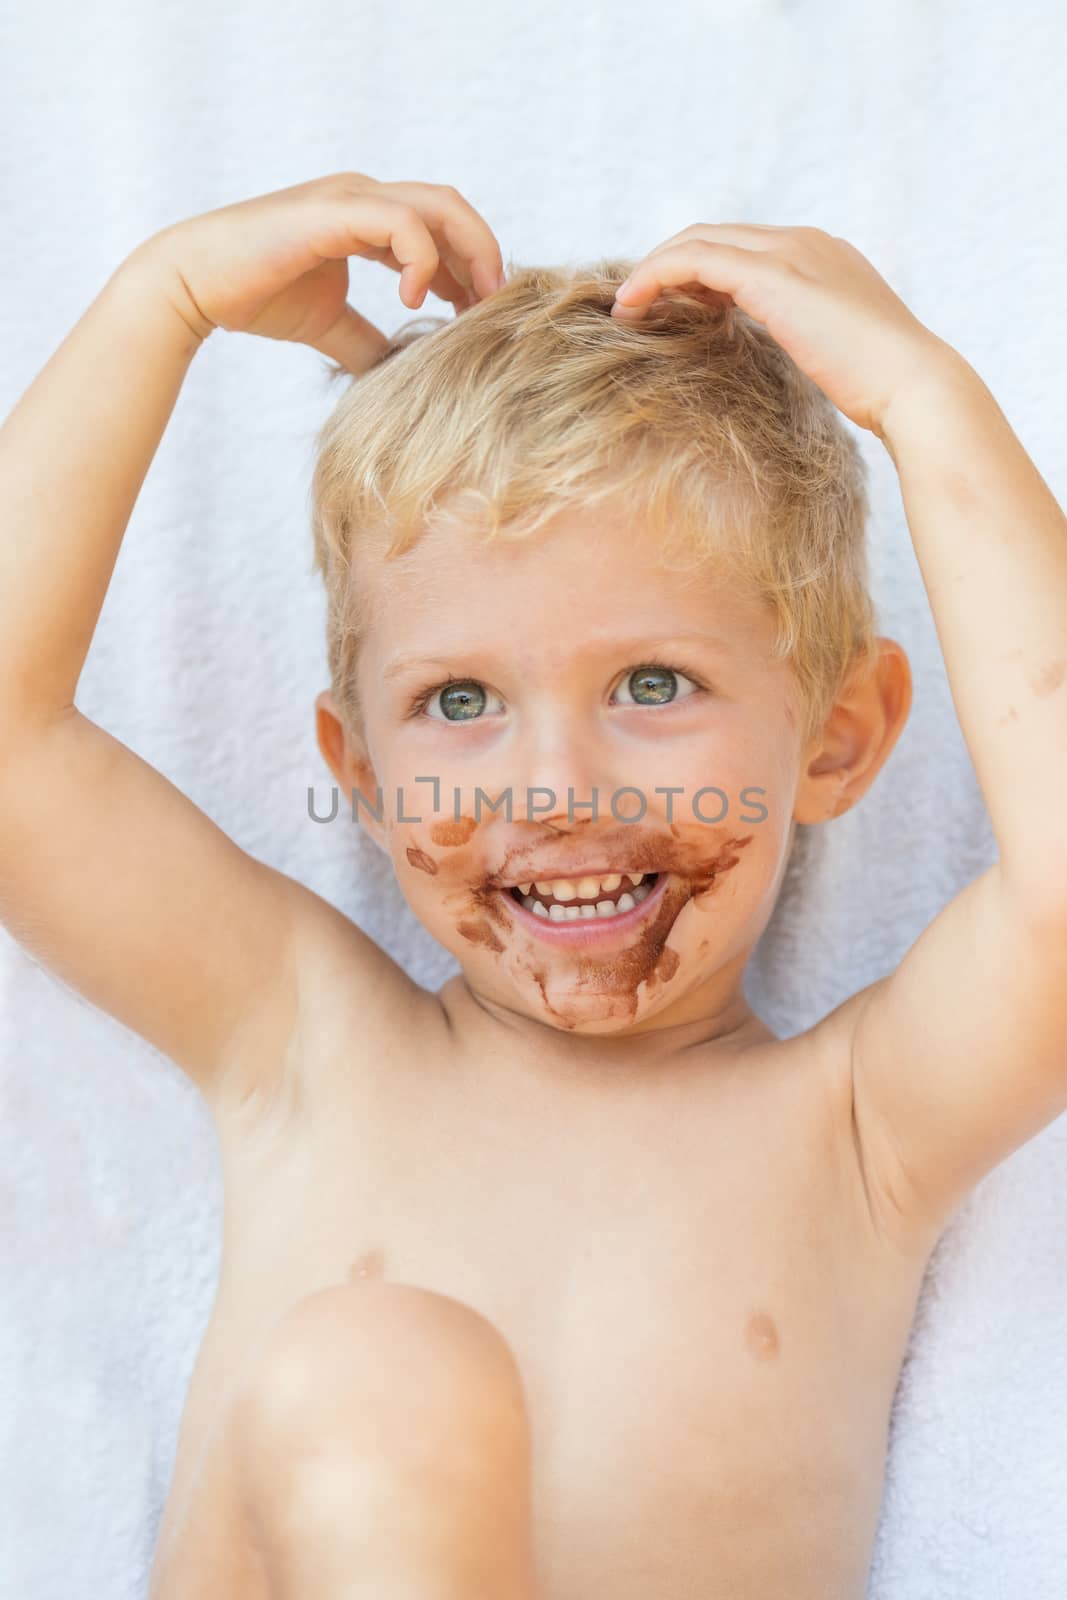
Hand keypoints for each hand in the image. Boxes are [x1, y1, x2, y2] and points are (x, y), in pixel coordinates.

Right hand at [135, 172, 506, 373]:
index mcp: (367, 217)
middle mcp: (365, 197)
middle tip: (495, 308)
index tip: (482, 313)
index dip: (471, 267)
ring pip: (440, 206)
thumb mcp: (330, 326)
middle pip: (453, 208)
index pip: (442, 227)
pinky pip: (404, 224)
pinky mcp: (335, 212)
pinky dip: (422, 261)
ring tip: (472, 305)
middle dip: (484, 256)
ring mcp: (351, 198)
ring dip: (470, 254)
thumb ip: (368, 340)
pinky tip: (415, 302)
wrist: (196, 286)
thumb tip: (398, 374)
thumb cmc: (256, 297)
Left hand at [610, 223, 949, 435]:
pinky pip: (694, 261)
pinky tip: (634, 306)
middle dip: (667, 264)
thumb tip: (784, 359)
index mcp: (821, 255)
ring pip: (698, 240)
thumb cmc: (881, 387)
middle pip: (714, 234)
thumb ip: (804, 339)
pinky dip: (657, 277)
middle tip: (635, 304)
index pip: (743, 247)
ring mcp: (790, 252)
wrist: (913, 385)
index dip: (698, 270)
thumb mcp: (834, 353)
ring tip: (626, 308)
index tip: (670, 307)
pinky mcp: (771, 276)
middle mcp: (804, 241)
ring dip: (654, 270)